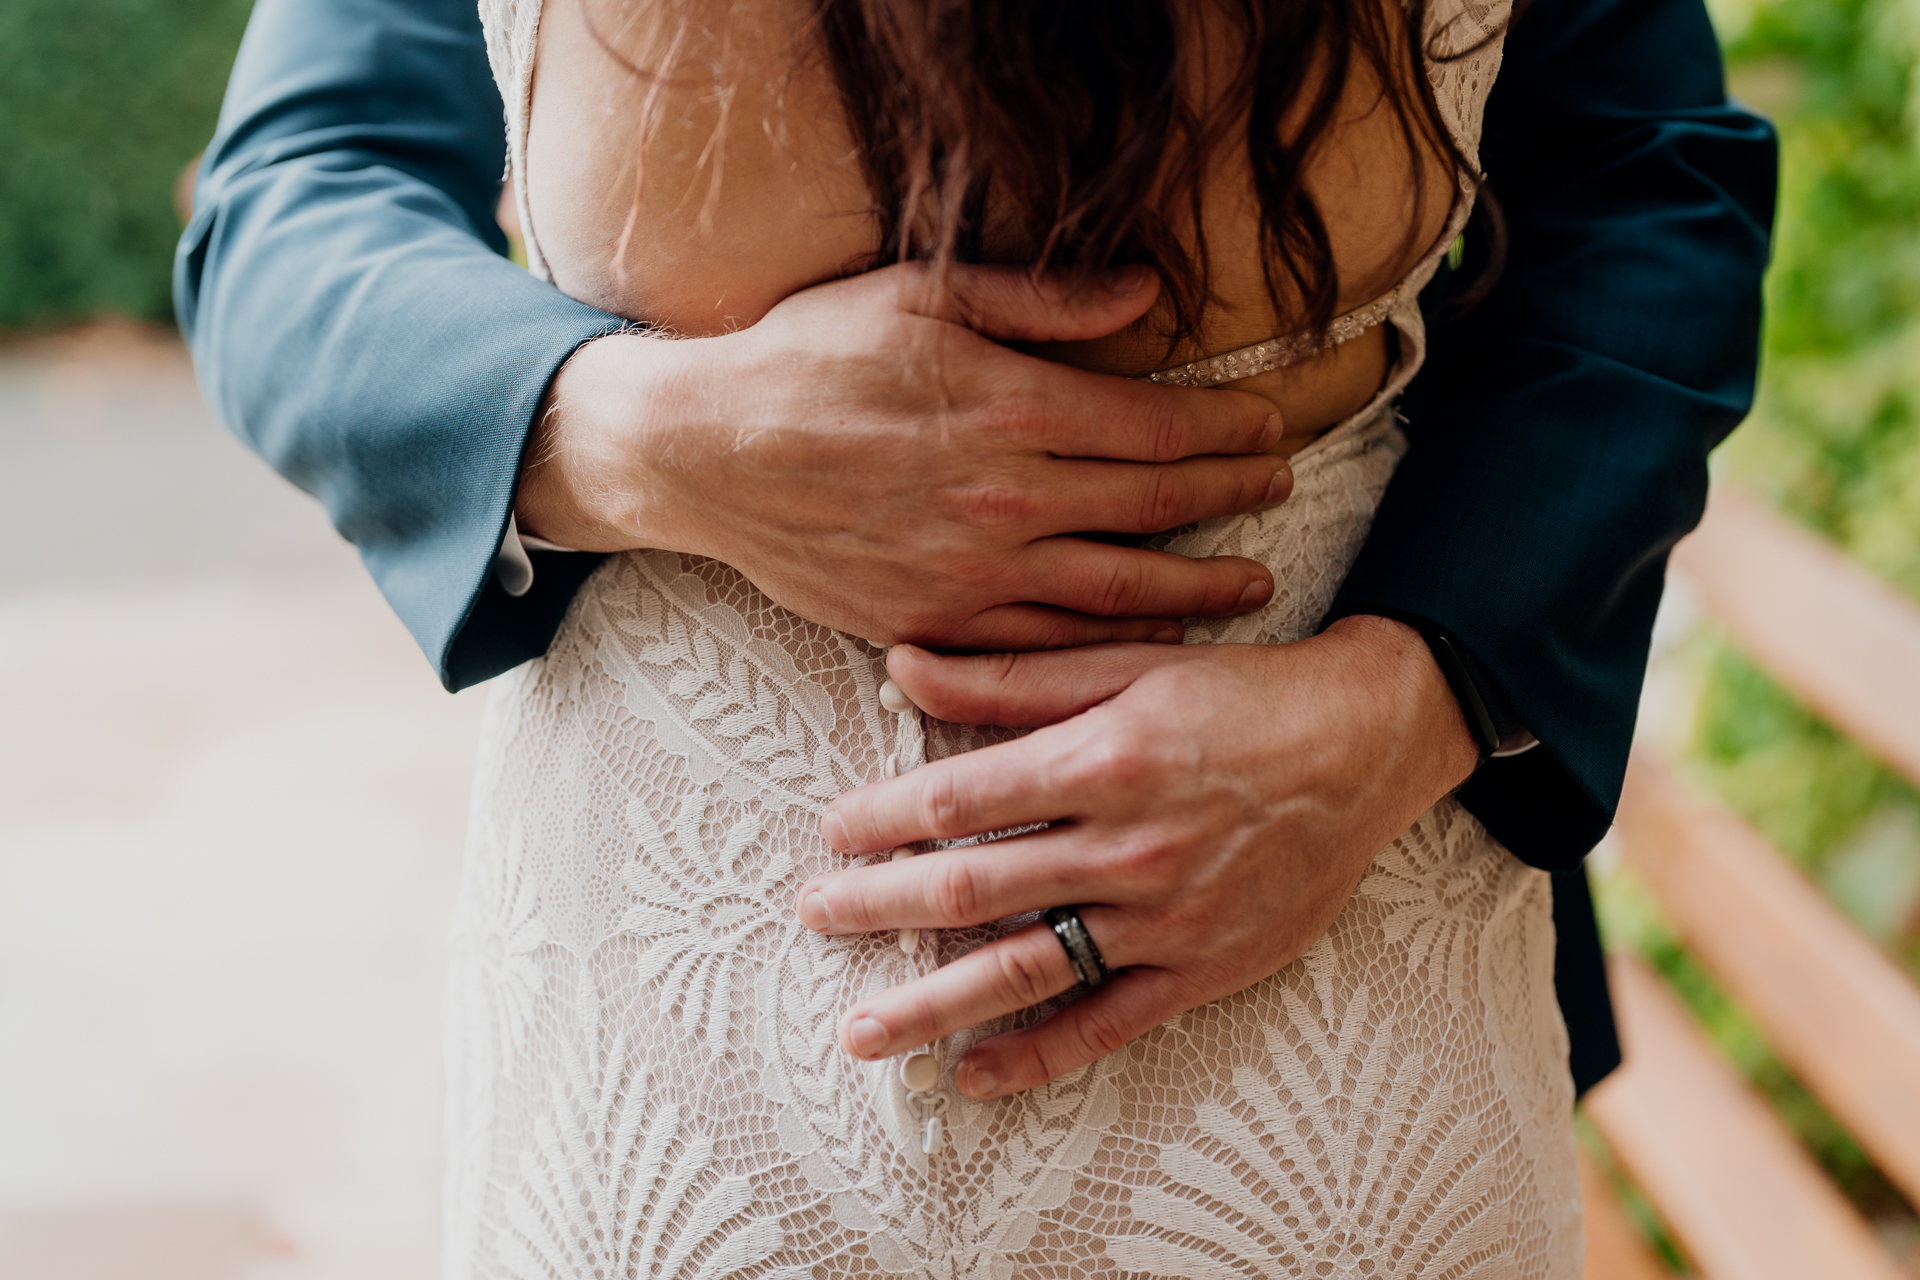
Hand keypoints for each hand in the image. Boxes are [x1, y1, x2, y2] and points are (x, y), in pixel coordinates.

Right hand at [515, 262, 1293, 650]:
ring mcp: (973, 573)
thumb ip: (1040, 300)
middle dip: (1232, 498)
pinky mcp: (936, 622)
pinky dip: (1109, 645)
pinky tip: (1151, 642)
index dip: (1228, 429)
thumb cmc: (805, 359)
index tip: (1271, 425)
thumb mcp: (918, 293)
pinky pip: (1046, 646)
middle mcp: (1007, 499)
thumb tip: (1144, 292)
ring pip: (1117, 591)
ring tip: (1252, 585)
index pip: (1157, 428)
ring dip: (1197, 589)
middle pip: (1156, 508)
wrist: (701, 453)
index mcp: (1011, 408)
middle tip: (1282, 491)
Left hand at [797, 615, 1480, 1096]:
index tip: (833, 831)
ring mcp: (1166, 915)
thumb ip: (1010, 677)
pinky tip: (975, 1075)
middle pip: (973, 890)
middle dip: (880, 907)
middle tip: (814, 916)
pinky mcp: (1204, 965)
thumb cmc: (1244, 693)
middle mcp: (1129, 845)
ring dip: (933, 1005)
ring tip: (863, 1032)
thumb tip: (903, 663)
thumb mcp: (1128, 663)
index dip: (882, 818)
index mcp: (1104, 758)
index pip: (960, 799)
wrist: (1370, 740)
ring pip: (1026, 970)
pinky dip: (1039, 1056)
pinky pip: (1108, 1023)